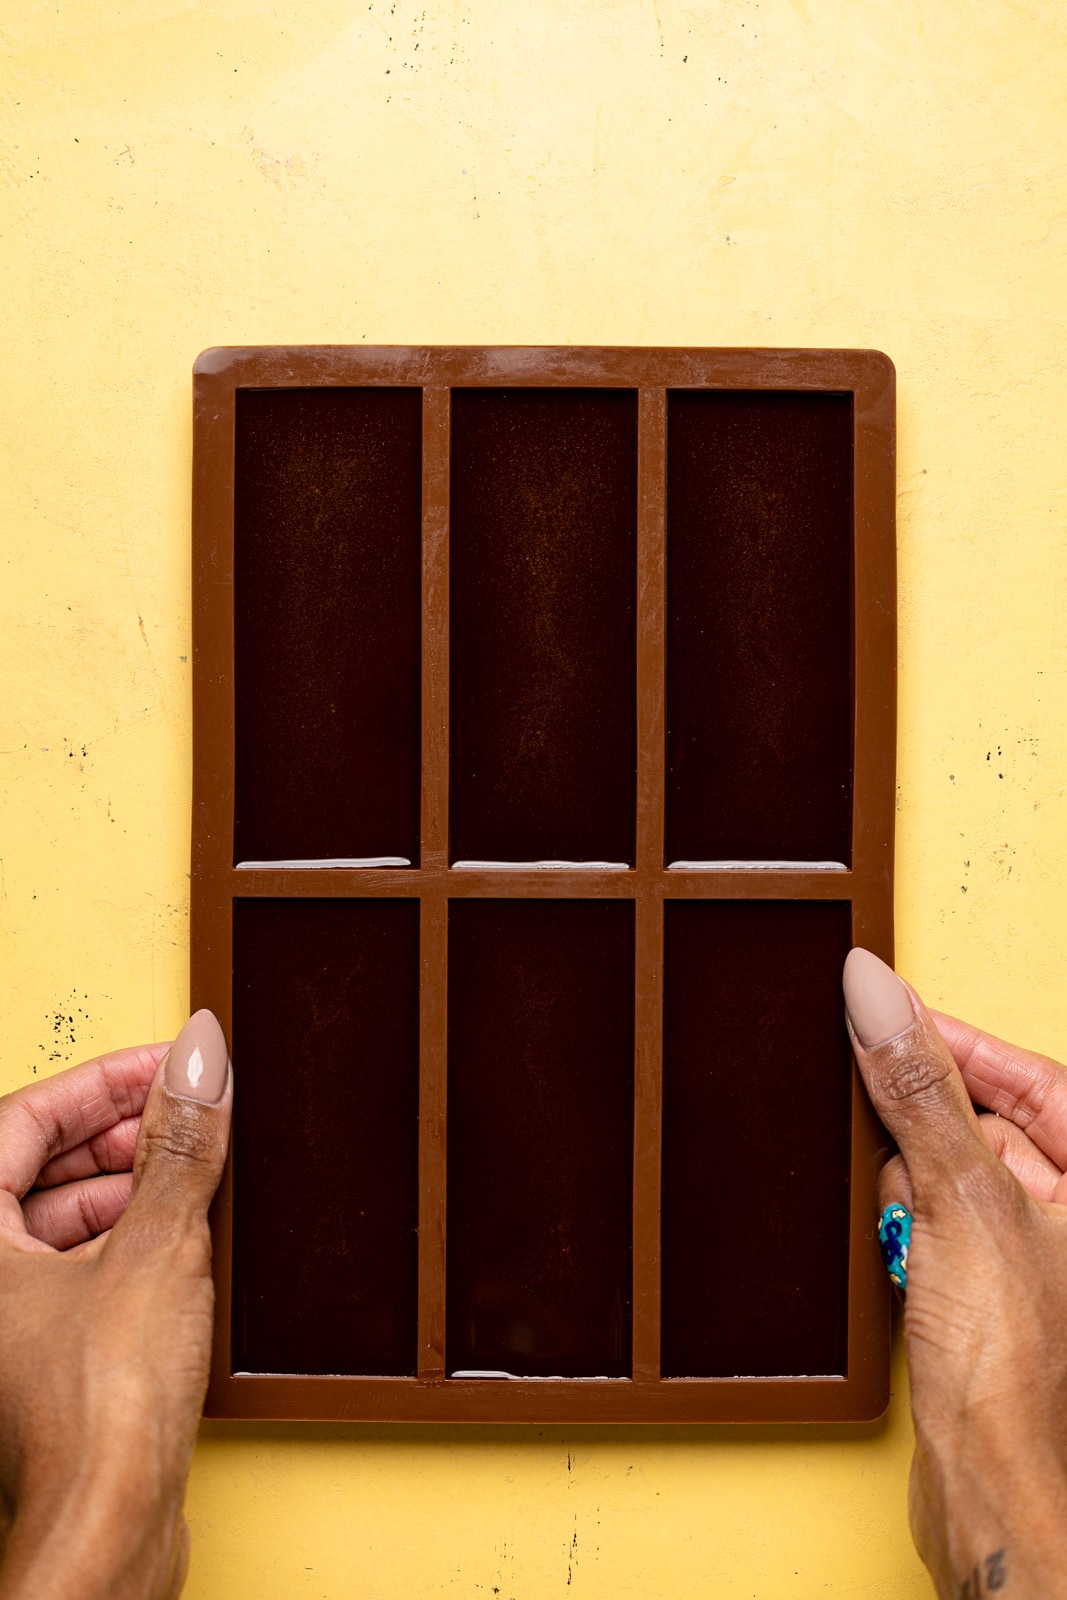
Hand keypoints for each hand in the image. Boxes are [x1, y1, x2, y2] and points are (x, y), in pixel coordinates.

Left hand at [0, 1012, 230, 1599]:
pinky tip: (184, 1231)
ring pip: (60, 1218)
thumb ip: (180, 1144)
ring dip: (128, 1183)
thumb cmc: (99, 1413)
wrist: (109, 1532)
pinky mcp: (44, 1358)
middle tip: (187, 1104)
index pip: (20, 1118)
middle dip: (117, 1129)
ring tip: (195, 1163)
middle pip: (37, 1166)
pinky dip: (131, 1237)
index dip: (100, 1080)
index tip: (166, 1060)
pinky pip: (81, 1267)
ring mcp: (7, 1323)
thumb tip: (198, 1060)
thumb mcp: (158, 1247)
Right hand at [844, 950, 1066, 1599]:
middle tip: (885, 1117)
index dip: (960, 1038)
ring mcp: (1039, 1258)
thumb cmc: (1014, 1369)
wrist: (991, 1490)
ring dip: (914, 1180)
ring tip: (906, 1214)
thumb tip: (877, 994)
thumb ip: (918, 1089)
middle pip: (992, 1120)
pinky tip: (897, 1245)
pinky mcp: (994, 1295)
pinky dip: (908, 1223)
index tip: (892, 1005)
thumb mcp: (959, 1196)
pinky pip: (940, 1223)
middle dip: (929, 1122)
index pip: (1034, 1074)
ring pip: (957, 1171)